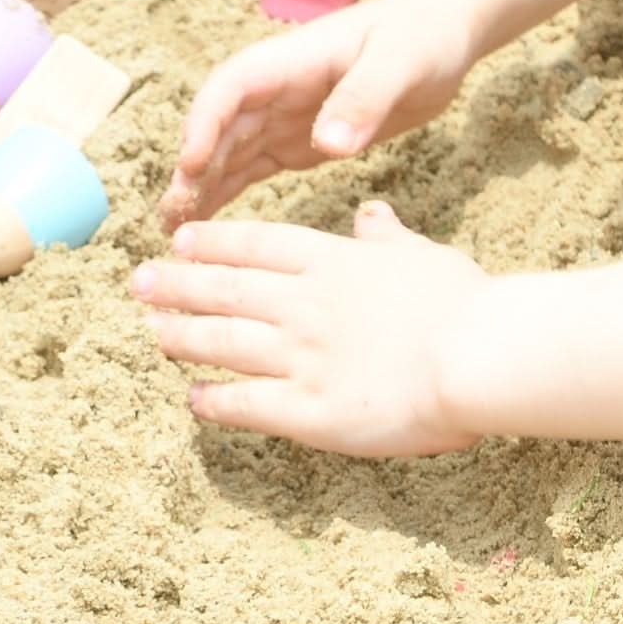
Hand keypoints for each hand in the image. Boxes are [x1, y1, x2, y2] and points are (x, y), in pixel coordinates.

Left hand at [132, 201, 488, 454]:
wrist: (482, 357)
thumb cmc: (466, 306)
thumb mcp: (423, 255)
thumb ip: (386, 238)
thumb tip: (372, 213)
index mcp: (333, 264)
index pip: (256, 246)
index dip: (212, 243)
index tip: (179, 241)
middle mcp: (305, 305)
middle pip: (224, 290)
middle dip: (176, 286)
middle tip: (140, 284)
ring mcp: (301, 357)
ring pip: (221, 343)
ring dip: (181, 337)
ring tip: (153, 333)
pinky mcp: (308, 410)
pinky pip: (245, 404)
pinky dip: (213, 401)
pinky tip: (194, 399)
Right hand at [161, 0, 477, 225]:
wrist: (442, 33)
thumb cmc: (422, 35)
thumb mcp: (401, 63)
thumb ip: (363, 100)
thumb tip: (329, 145)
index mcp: (289, 62)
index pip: (229, 89)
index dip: (204, 125)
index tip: (189, 165)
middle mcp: (274, 90)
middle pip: (217, 129)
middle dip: (190, 170)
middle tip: (172, 216)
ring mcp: (281, 117)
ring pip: (226, 154)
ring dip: (199, 187)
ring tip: (174, 231)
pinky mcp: (296, 141)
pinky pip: (250, 168)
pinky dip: (225, 193)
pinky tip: (204, 224)